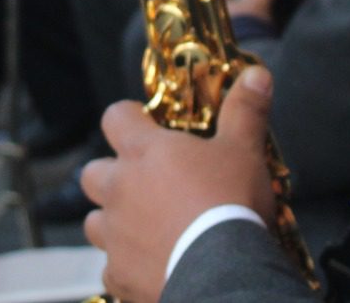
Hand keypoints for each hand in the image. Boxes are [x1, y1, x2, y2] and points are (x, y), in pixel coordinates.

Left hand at [83, 68, 279, 302]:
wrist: (223, 274)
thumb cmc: (230, 204)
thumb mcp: (244, 151)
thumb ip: (245, 111)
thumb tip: (256, 74)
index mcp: (143, 153)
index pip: (114, 117)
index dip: (128, 117)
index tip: (146, 123)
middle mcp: (118, 191)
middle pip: (92, 173)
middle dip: (113, 175)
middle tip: (146, 182)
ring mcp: (114, 236)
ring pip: (94, 222)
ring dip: (114, 221)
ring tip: (146, 227)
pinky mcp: (118, 275)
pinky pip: (112, 267)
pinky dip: (126, 264)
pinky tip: (152, 264)